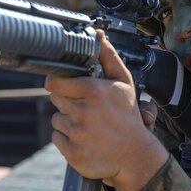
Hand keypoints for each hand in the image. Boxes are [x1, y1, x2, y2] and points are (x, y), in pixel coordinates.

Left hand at [45, 30, 168, 190]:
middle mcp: (83, 112)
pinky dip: (67, 139)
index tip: (62, 85)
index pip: (54, 82)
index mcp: (93, 91)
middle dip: (67, 102)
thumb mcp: (123, 83)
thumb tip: (97, 33)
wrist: (135, 156)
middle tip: (85, 107)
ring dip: (68, 121)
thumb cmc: (127, 117)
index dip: (57, 83)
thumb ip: (107, 56)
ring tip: (88, 125)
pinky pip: (56, 138)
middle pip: (55, 100)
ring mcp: (77, 134)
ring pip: (56, 120)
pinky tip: (84, 139)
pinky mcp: (72, 153)